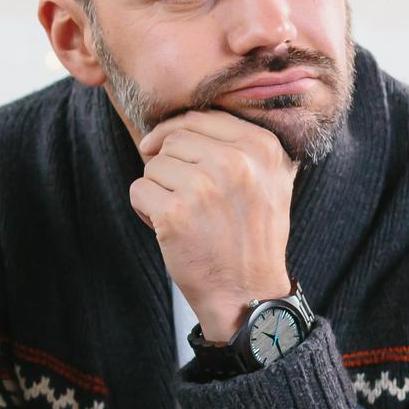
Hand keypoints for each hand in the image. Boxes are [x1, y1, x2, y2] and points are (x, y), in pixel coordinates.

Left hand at [129, 111, 295, 341]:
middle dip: (168, 165)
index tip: (167, 150)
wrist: (246, 291)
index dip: (175, 132)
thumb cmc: (251, 235)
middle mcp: (236, 162)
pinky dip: (144, 209)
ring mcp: (204, 186)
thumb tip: (192, 116)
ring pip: (153, 165)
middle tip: (182, 196)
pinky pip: (138, 190)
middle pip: (173, 140)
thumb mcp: (270, 179)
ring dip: (158, 189)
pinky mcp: (175, 213)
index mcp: (262, 147)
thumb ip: (242, 143)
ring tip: (183, 215)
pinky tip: (168, 228)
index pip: (200, 116)